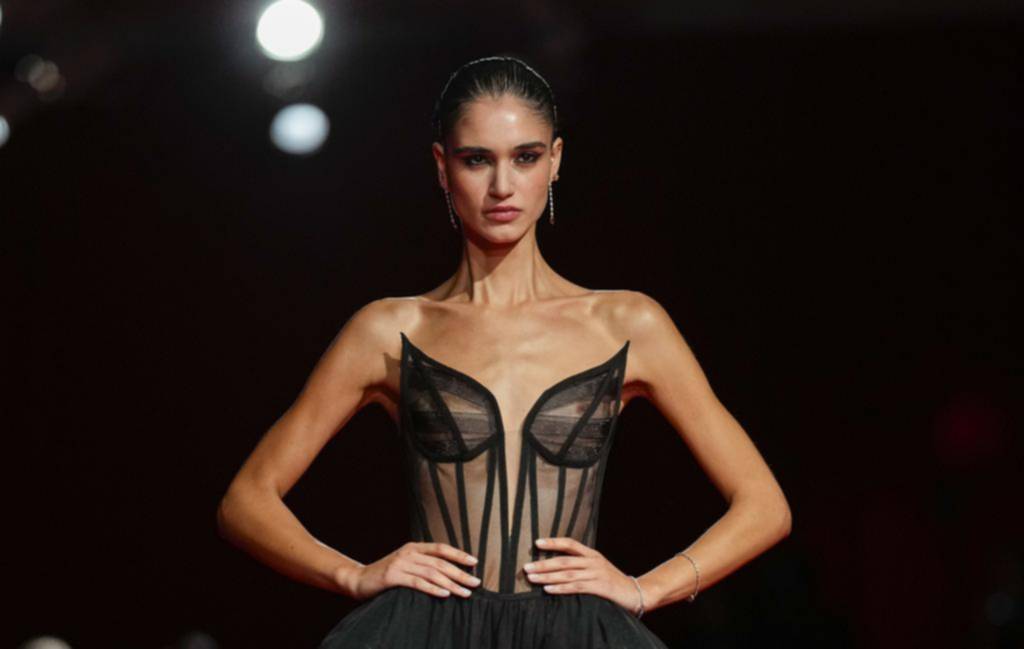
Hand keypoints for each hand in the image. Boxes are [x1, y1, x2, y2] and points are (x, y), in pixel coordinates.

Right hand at [344, 541, 480, 600]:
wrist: (359, 580)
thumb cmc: (387, 575)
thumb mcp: (406, 565)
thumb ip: (423, 565)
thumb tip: (450, 573)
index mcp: (414, 547)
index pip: (441, 548)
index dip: (458, 554)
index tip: (474, 562)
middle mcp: (409, 552)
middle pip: (440, 562)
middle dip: (460, 573)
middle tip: (476, 583)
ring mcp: (400, 563)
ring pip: (432, 573)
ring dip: (451, 583)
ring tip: (465, 592)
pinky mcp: (393, 576)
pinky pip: (417, 583)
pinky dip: (433, 588)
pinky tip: (444, 594)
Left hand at [524, 537, 644, 613]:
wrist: (636, 592)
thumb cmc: (612, 581)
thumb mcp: (598, 568)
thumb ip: (581, 564)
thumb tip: (558, 564)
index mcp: (592, 554)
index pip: (570, 543)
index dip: (553, 542)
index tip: (537, 543)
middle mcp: (593, 561)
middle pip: (563, 560)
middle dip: (543, 563)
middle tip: (526, 567)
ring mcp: (596, 574)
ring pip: (567, 574)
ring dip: (547, 576)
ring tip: (532, 578)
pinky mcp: (599, 587)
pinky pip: (575, 587)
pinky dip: (560, 588)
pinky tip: (548, 590)